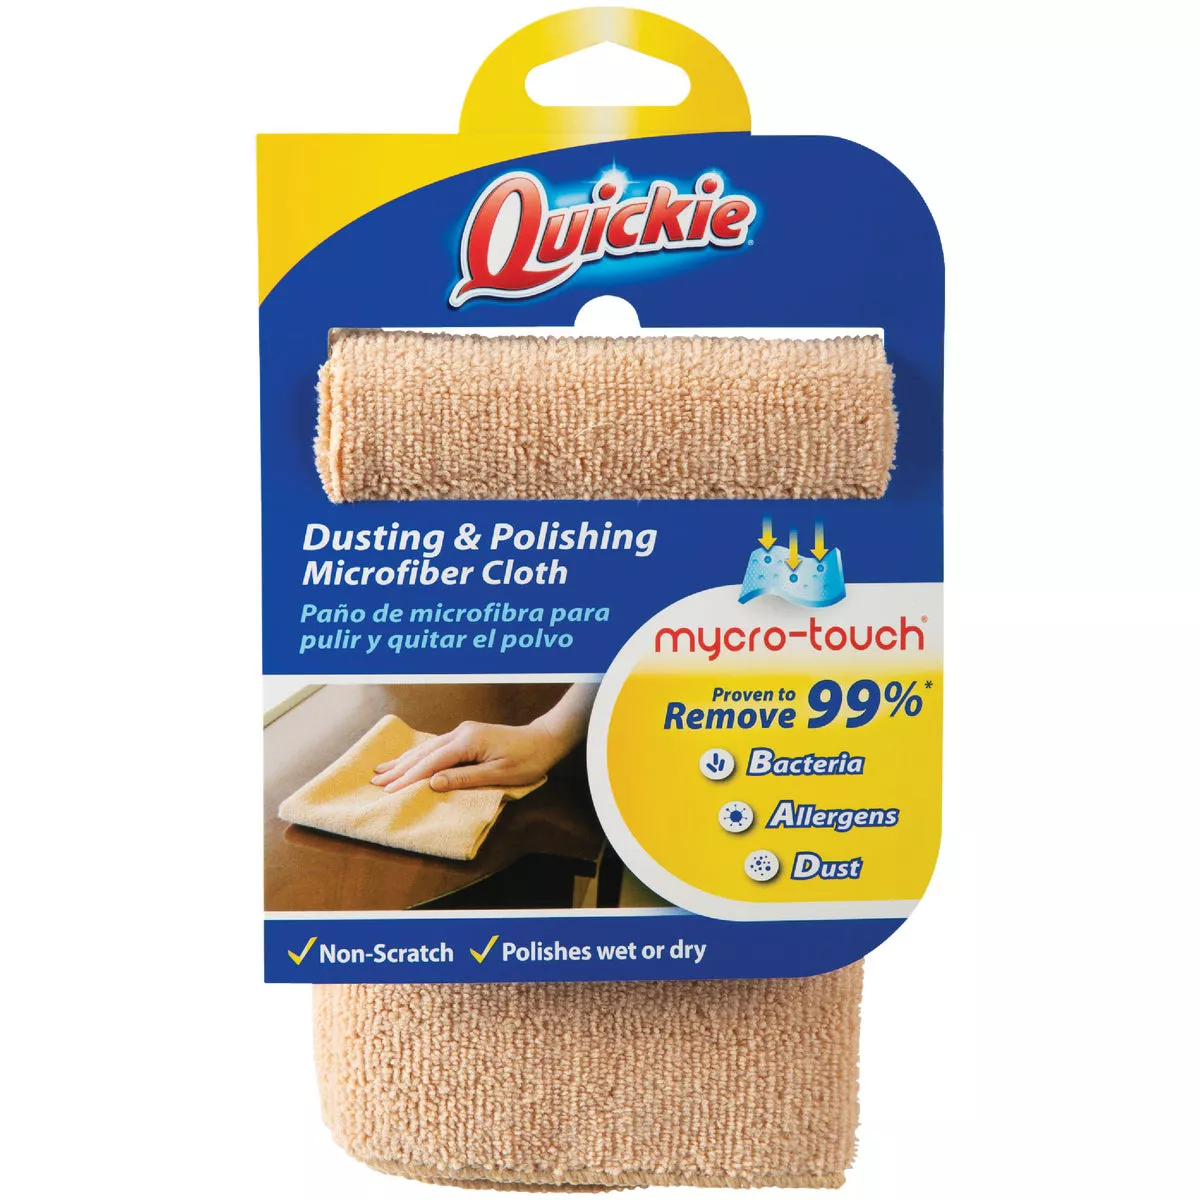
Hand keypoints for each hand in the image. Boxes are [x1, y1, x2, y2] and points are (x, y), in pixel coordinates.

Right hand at [370, 718, 568, 792]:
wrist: (544, 740)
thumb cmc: (526, 760)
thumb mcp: (498, 774)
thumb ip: (464, 778)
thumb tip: (433, 783)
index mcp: (467, 742)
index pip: (431, 763)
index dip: (409, 778)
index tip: (389, 791)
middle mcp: (460, 733)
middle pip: (423, 753)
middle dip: (399, 769)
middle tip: (376, 783)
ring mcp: (462, 732)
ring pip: (426, 748)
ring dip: (404, 761)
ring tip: (382, 771)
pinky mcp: (466, 735)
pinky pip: (435, 746)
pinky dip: (418, 755)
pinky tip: (408, 760)